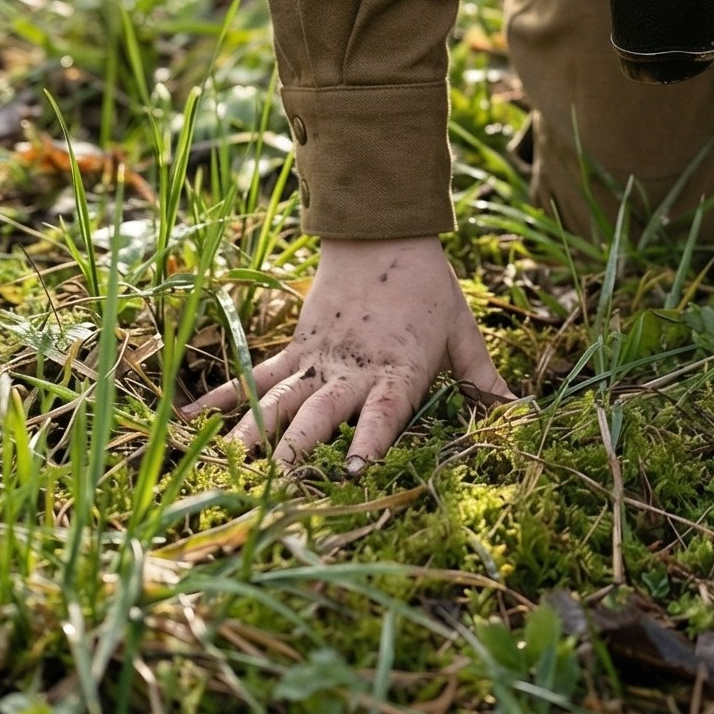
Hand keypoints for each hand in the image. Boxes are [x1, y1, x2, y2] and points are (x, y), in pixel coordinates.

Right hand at [179, 236, 513, 471]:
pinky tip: (190, 421)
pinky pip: (259, 374)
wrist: (383, 231)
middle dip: (301, 448)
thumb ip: (485, 380)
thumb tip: (524, 417)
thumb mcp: (463, 331)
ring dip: (254, 430)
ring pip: (280, 398)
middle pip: (321, 411)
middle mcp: (352, 369)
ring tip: (229, 464)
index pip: (385, 411)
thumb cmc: (429, 287)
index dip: (371, 440)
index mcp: (397, 369)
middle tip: (280, 482)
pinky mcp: (297, 346)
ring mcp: (318, 357)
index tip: (354, 471)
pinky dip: (224, 397)